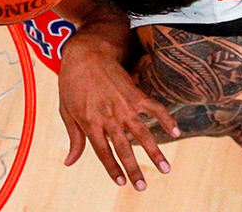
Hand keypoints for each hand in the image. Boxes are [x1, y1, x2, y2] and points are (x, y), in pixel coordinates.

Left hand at [58, 28, 179, 190]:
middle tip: (143, 187)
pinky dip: (166, 119)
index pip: (103, 152)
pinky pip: (154, 108)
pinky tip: (176, 131)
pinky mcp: (135, 94)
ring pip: (142, 134)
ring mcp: (123, 105)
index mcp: (90, 122)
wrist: (85, 54)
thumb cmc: (72, 82)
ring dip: (155, 153)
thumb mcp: (66, 110)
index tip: (122, 182)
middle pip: (124, 148)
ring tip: (166, 169)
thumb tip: (69, 162)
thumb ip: (73, 137)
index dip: (112, 168)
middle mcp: (108, 117)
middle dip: (134, 169)